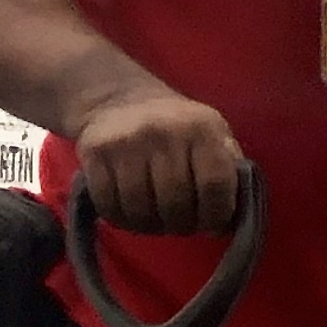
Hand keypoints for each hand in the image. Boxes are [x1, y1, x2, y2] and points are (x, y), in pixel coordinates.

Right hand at [70, 84, 244, 235]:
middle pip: (176, 204)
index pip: (216, 185)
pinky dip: (122, 220)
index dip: (217, 215)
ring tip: (157, 220)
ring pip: (141, 210)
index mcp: (201, 128)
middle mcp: (163, 132)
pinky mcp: (95, 153)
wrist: (118, 99)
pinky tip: (132, 214)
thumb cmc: (178, 127)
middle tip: (181, 224)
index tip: (212, 224)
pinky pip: (110, 206)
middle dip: (182, 225)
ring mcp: (126, 142)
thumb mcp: (214, 134)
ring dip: (152, 227)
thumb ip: (229, 170)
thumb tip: (231, 220)